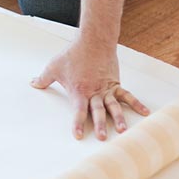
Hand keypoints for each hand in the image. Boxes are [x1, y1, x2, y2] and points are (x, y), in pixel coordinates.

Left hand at [30, 40, 148, 139]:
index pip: (78, 111)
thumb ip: (43, 78)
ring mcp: (107, 89)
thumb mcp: (53, 67)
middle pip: (98, 112)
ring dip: (118, 118)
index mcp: (79, 91)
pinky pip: (127, 96)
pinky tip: (145, 113)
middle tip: (103, 138)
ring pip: (113, 106)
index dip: (77, 123)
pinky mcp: (116, 84)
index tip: (79, 136)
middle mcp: (94, 92)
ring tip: (123, 131)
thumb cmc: (73, 54)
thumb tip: (33, 84)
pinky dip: (136, 104)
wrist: (93, 41)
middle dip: (100, 125)